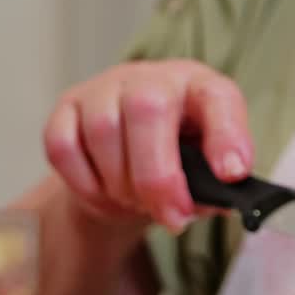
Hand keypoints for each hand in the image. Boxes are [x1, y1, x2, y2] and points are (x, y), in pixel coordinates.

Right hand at [42, 59, 252, 231]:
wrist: (130, 159)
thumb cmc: (177, 159)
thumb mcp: (207, 170)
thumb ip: (216, 186)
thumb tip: (219, 202)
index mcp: (201, 88)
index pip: (218, 97)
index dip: (227, 136)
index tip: (231, 174)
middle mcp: (153, 78)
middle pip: (148, 110)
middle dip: (158, 177)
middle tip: (173, 217)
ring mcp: (105, 87)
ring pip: (102, 130)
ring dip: (120, 183)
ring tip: (137, 203)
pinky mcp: (67, 106)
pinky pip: (64, 146)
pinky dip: (85, 182)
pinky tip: (105, 193)